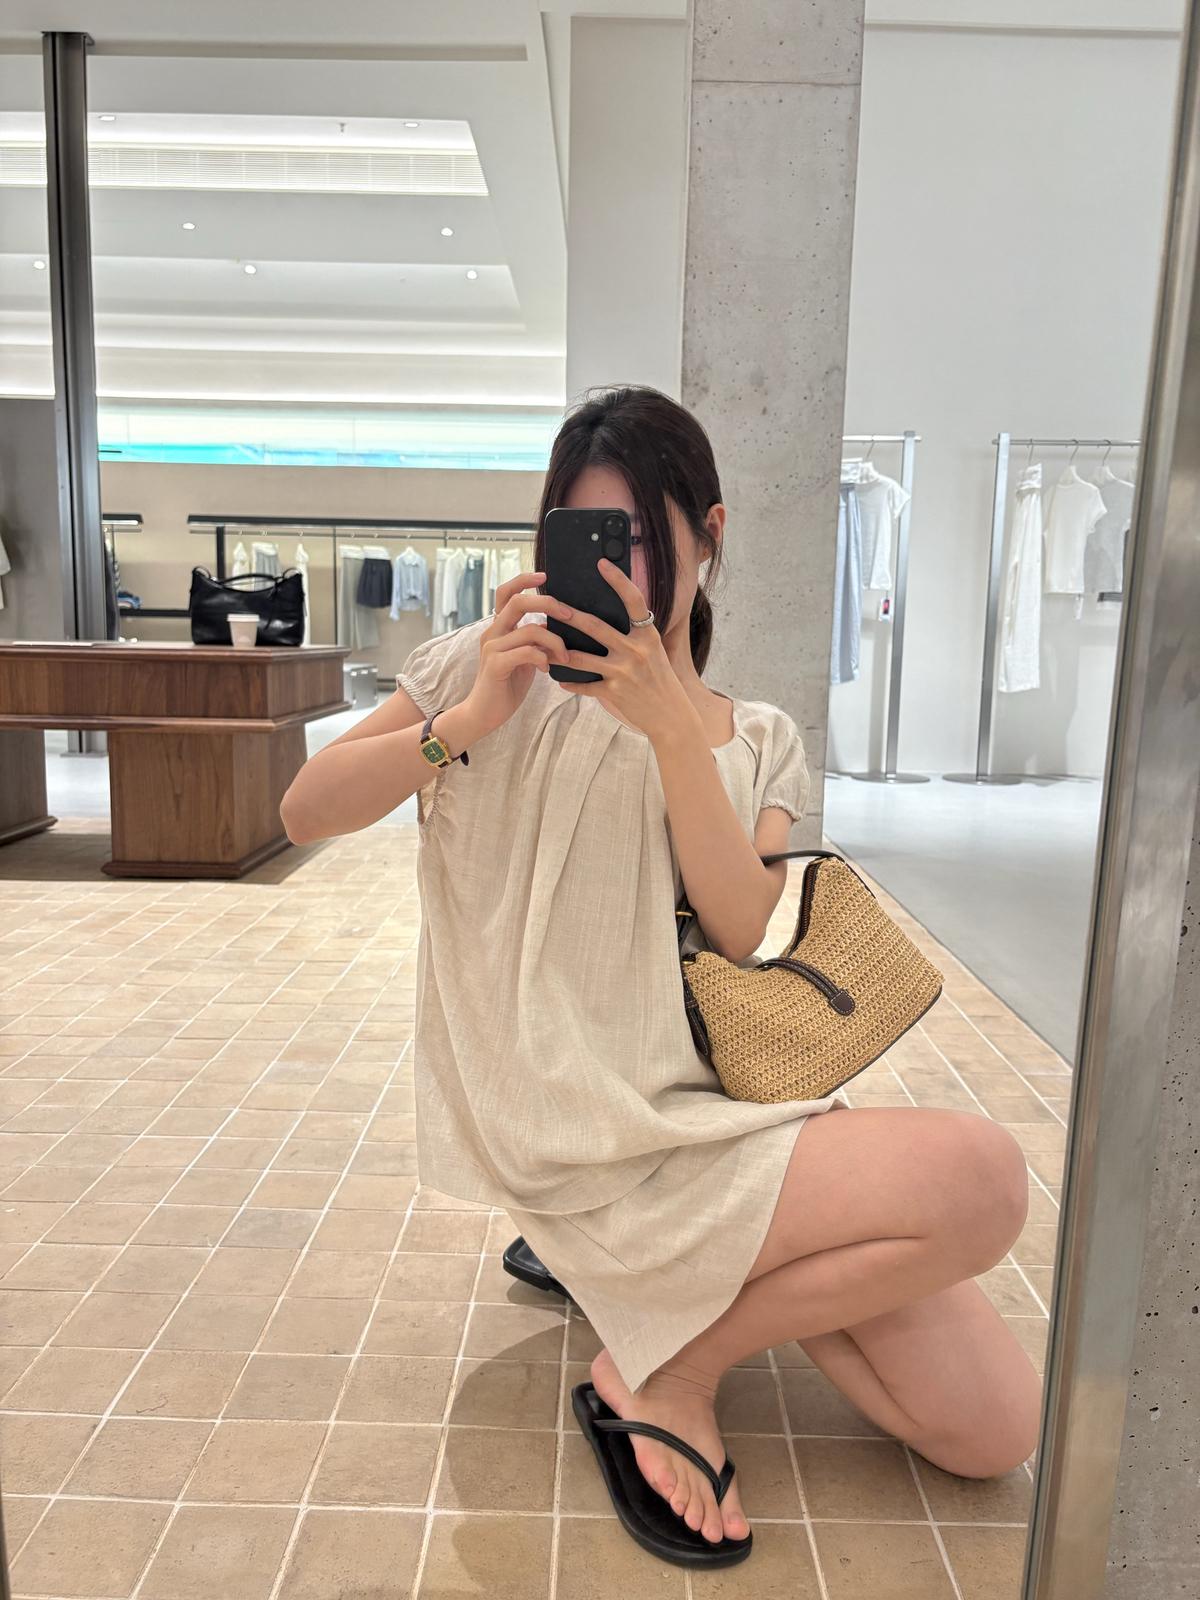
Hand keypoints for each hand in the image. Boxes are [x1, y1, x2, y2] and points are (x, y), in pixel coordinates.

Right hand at [466, 571, 573, 735]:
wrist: (484, 713)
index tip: (545, 575)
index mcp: (499, 627)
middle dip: (548, 603)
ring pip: (530, 629)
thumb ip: (535, 639)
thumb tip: (557, 624)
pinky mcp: (495, 665)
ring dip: (555, 641)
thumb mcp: (525, 657)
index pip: (506, 592)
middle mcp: (492, 632)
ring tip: (564, 656)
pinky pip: (526, 652)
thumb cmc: (506, 684)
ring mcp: (492, 647)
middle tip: (569, 613)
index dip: (524, 579)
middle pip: (519, 602)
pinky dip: (543, 658)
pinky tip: (547, 669)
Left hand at [552, 558, 693, 742]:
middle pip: (595, 626)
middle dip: (569, 615)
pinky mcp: (614, 692)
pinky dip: (572, 683)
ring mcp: (624, 671)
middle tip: (550, 605)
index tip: (601, 564)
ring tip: (544, 646)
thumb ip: (636, 634)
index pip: (633, 601)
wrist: (672, 717)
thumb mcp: (655, 651)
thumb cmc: (662, 681)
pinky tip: (560, 681)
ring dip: (560, 653)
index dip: (618, 580)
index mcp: (648, 635)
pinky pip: (585, 685)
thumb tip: (612, 617)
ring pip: (581, 657)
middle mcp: (636, 650)